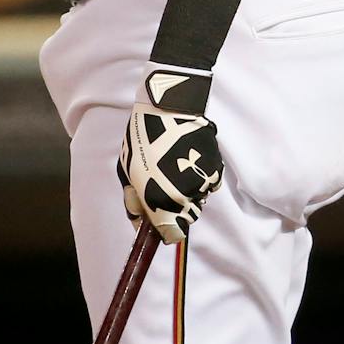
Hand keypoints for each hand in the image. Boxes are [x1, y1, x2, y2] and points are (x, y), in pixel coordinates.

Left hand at [117, 67, 223, 243]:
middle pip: (187, 217)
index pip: (172, 234)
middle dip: (175, 208)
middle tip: (163, 186)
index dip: (165, 229)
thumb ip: (135, 204)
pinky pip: (210, 183)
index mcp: (160, 200)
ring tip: (175, 167)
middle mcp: (185, 195)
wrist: (169, 108)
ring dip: (189, 191)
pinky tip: (189, 160)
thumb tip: (140, 223)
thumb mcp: (128, 174)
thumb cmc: (143, 139)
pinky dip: (202, 177)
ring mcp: (203, 181)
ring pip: (198, 199)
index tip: (159, 220)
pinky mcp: (216, 167)